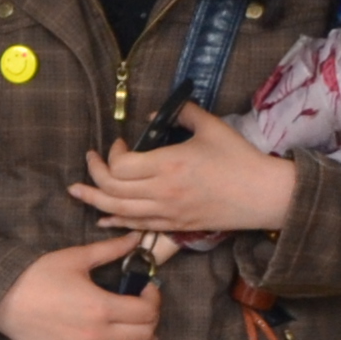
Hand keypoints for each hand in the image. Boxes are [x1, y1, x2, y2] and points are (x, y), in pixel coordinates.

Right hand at [0, 238, 161, 339]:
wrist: (2, 297)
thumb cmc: (38, 274)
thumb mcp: (76, 257)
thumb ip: (110, 249)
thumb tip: (136, 237)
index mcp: (101, 306)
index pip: (146, 310)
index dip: (154, 299)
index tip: (148, 290)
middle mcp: (96, 334)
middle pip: (142, 335)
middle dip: (152, 321)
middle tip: (146, 311)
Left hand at [66, 106, 297, 240]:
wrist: (263, 195)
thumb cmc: (239, 159)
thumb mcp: (210, 127)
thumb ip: (181, 114)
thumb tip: (154, 113)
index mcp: (168, 165)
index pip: (121, 165)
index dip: (112, 154)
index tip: (120, 142)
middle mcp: (162, 192)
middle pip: (112, 188)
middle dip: (94, 174)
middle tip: (90, 160)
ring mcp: (167, 212)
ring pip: (118, 210)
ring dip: (94, 199)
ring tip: (78, 191)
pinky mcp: (175, 225)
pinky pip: (136, 226)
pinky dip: (116, 220)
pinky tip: (104, 216)